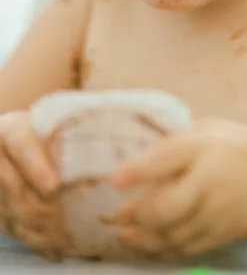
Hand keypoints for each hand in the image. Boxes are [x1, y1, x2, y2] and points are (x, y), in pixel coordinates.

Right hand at [0, 111, 68, 259]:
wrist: (22, 142)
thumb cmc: (50, 130)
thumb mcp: (58, 123)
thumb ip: (74, 132)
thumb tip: (110, 148)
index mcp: (11, 130)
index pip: (21, 145)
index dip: (35, 166)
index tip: (53, 186)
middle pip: (13, 186)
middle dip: (39, 207)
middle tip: (64, 218)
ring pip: (10, 211)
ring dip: (38, 228)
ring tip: (65, 237)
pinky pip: (10, 228)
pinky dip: (34, 241)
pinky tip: (55, 247)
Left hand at [109, 119, 246, 259]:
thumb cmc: (243, 147)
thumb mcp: (211, 129)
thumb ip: (179, 139)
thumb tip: (142, 153)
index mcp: (205, 149)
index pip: (167, 157)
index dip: (137, 171)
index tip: (113, 180)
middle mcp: (208, 183)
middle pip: (164, 208)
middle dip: (133, 216)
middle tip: (112, 217)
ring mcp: (216, 214)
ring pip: (171, 235)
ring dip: (142, 239)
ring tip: (123, 237)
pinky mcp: (221, 234)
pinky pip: (186, 248)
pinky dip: (162, 250)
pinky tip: (148, 247)